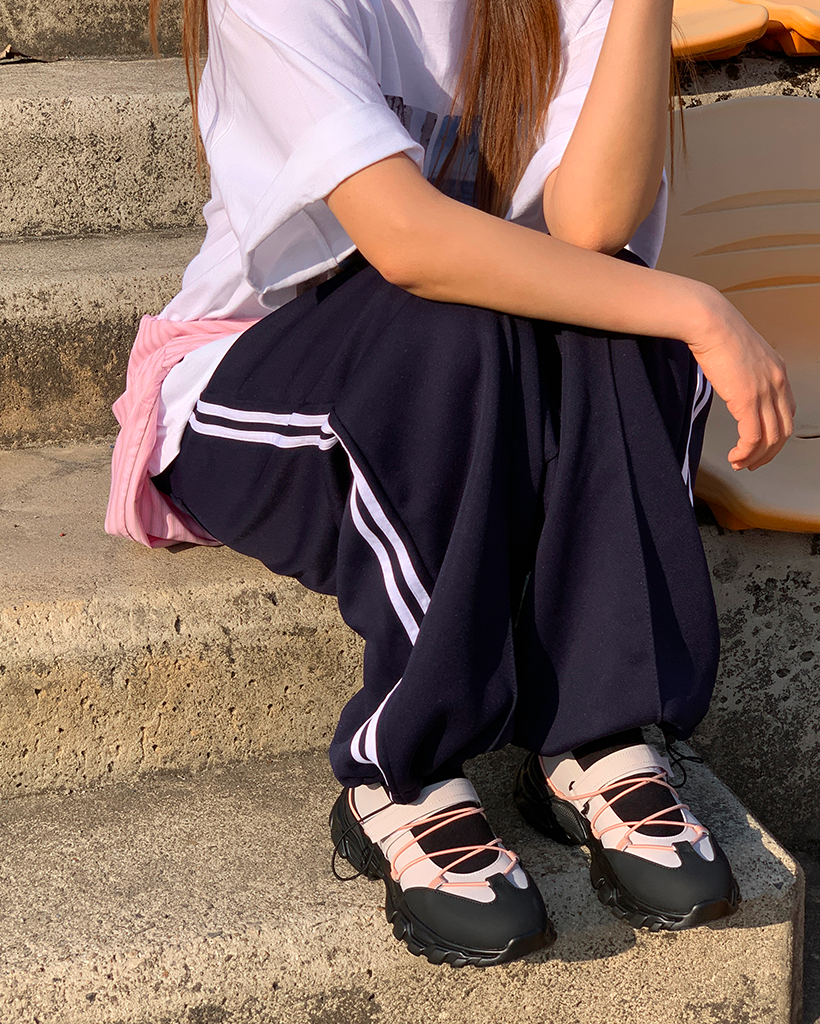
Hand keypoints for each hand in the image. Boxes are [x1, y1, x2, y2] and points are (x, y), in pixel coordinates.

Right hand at [685, 286, 795, 471]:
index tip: (761, 445)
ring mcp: (765, 391)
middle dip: (769, 452)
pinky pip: (752, 437)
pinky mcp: (748, 399)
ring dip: (756, 456)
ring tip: (740, 463)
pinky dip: (745, 452)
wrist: (710, 322)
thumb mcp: (740, 353)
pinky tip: (735, 456)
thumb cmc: (716, 331)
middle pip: (783, 430)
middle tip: (752, 462)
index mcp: (777, 371)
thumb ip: (743, 371)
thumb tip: (732, 383)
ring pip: (770, 438)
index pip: (787, 413)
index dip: (776, 435)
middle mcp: (777, 382)